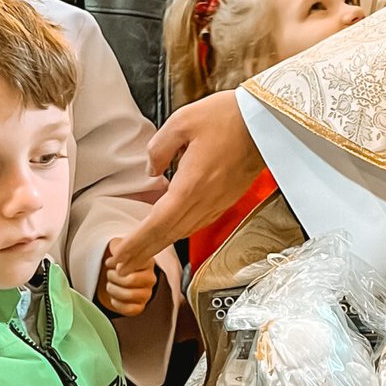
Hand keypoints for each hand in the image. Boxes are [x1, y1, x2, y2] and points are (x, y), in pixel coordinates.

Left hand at [98, 240, 158, 316]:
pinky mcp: (141, 306)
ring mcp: (147, 294)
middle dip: (114, 278)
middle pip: (130, 280)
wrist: (115, 277)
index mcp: (148, 262)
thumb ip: (118, 246)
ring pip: (129, 295)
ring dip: (113, 290)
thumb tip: (116, 252)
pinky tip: (113, 298)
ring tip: (110, 285)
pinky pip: (130, 309)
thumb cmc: (117, 262)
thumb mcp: (118, 249)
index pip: (134, 264)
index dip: (117, 265)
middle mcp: (151, 278)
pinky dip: (117, 304)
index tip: (110, 263)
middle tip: (109, 274)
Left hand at [114, 94, 262, 270]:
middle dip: (143, 253)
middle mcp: (205, 201)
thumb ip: (158, 148)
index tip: (119, 256)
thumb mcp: (182, 122)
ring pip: (183, 232)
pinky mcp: (226, 199)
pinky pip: (197, 223)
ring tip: (139, 255)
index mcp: (191, 185)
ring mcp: (218, 202)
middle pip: (168, 235)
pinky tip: (169, 232)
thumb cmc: (228, 117)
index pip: (157, 223)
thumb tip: (151, 170)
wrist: (266, 122)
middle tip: (122, 267)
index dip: (136, 243)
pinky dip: (177, 233)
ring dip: (159, 245)